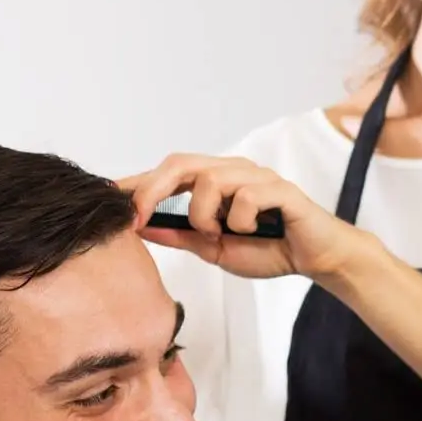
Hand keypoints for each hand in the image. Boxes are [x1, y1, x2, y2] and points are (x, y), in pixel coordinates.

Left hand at [121, 154, 362, 283]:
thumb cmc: (268, 248)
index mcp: (213, 183)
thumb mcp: (213, 248)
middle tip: (139, 220)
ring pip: (210, 180)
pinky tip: (253, 231)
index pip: (167, 174)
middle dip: (152, 190)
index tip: (107, 196)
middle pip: (180, 163)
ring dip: (204, 215)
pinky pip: (245, 197)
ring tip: (220, 235)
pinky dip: (240, 221)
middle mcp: (232, 171)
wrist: (314, 257)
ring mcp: (255, 176)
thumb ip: (181, 235)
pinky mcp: (278, 188)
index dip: (136, 183)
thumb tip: (142, 230)